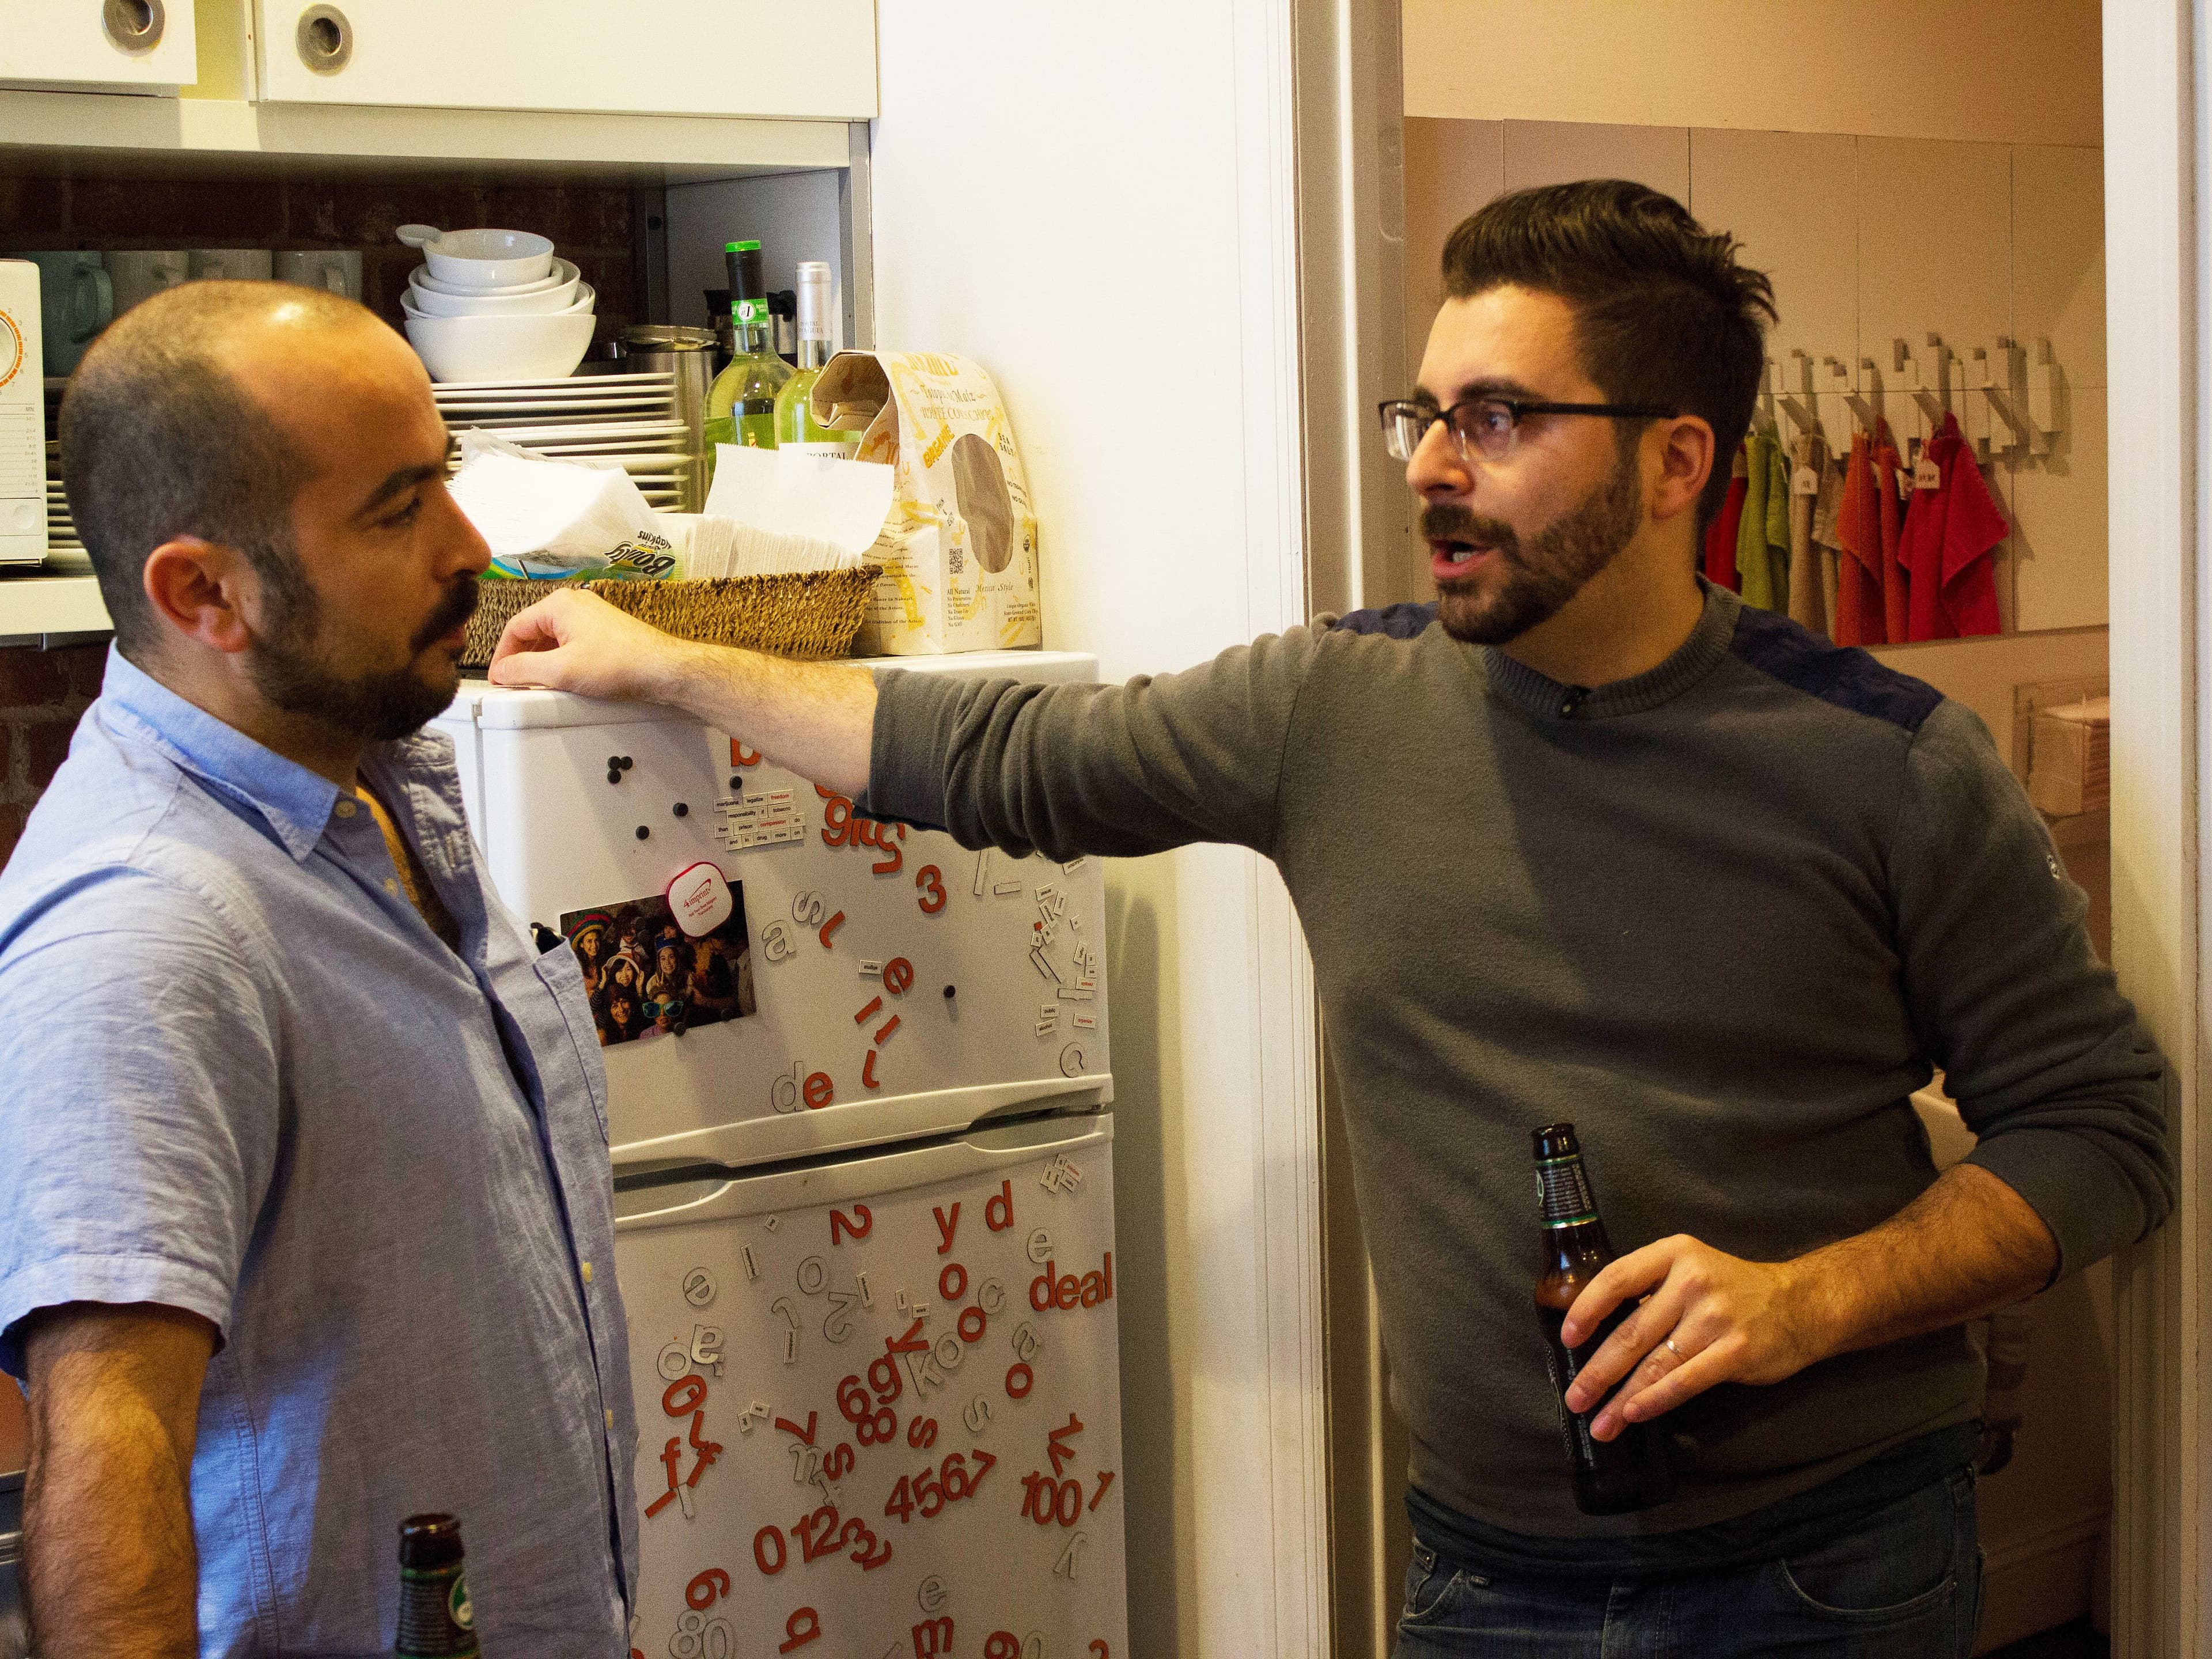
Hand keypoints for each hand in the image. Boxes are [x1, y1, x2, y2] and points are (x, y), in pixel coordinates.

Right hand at [486, 588, 694, 702]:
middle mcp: (576, 604)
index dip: (502, 655)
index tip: (499, 677)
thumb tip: (502, 672)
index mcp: (560, 604)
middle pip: (534, 631)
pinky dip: (561, 660)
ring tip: (537, 684)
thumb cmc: (620, 663)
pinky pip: (572, 644)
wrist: (665, 669)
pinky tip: (563, 679)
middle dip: (522, 658)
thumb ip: (523, 670)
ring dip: (542, 660)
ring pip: (554, 639)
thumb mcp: (560, 671)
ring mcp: (593, 617)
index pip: (515, 627)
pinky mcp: (606, 633)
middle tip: (515, 683)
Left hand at [1558, 1235, 1835, 1440]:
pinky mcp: (1735, 1351)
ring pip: (1654, 1363)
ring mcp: (1715, 1316)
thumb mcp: (1691, 1269)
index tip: (1567, 1339)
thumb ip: (1651, 1292)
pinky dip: (1655, 1400)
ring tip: (1599, 1422)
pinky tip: (1634, 1414)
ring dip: (1620, 1398)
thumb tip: (1601, 1333)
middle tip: (1574, 1398)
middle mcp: (1691, 1281)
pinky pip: (1684, 1381)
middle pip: (1630, 1331)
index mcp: (1673, 1254)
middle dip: (1597, 1371)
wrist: (1803, 1304)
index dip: (1586, 1309)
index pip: (1616, 1278)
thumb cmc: (1734, 1291)